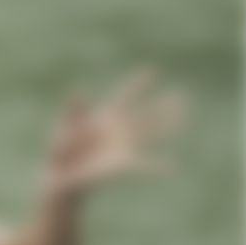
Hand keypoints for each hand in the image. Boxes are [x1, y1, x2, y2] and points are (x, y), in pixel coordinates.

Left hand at [44, 69, 185, 196]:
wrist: (62, 175)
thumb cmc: (61, 151)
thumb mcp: (65, 127)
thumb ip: (74, 110)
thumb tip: (79, 90)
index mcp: (103, 116)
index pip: (123, 96)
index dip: (136, 85)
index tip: (151, 69)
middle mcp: (118, 129)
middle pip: (144, 114)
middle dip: (163, 106)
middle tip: (182, 96)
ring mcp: (123, 145)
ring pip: (150, 132)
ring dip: (167, 125)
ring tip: (184, 116)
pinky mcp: (123, 163)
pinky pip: (144, 164)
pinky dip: (158, 167)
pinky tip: (173, 168)